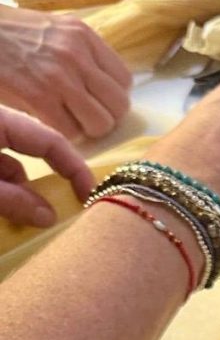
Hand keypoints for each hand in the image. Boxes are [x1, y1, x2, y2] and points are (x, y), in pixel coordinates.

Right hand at [0, 7, 131, 140]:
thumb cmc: (5, 35)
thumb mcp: (52, 30)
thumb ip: (80, 53)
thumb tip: (99, 85)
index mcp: (84, 36)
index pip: (124, 80)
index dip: (113, 97)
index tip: (97, 102)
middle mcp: (78, 55)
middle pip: (119, 105)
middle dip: (105, 117)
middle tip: (86, 118)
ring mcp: (60, 76)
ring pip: (100, 122)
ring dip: (87, 130)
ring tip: (70, 123)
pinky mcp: (38, 97)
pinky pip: (70, 130)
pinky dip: (64, 135)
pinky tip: (49, 124)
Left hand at [0, 106, 92, 226]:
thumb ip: (13, 200)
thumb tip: (49, 218)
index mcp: (0, 120)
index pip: (52, 140)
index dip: (76, 168)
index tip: (90, 195)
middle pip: (32, 148)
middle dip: (48, 179)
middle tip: (62, 208)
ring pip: (8, 159)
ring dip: (19, 186)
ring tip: (25, 217)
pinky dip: (1, 185)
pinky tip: (2, 206)